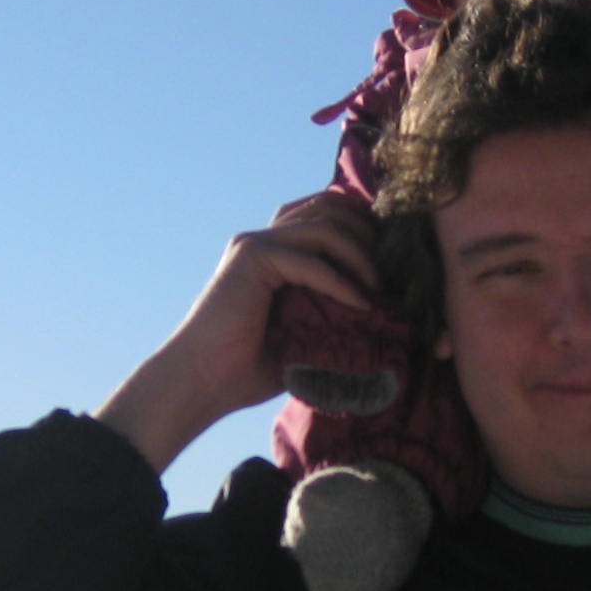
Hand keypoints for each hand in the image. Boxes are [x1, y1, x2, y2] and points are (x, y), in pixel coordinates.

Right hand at [95, 192, 380, 472]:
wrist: (201, 383)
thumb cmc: (245, 369)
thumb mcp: (301, 332)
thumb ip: (328, 311)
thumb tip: (378, 313)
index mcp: (272, 252)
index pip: (324, 213)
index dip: (361, 228)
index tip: (389, 263)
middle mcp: (261, 239)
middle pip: (328, 207)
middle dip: (367, 232)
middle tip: (389, 272)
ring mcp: (254, 245)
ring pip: (324, 225)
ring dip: (360, 254)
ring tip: (378, 288)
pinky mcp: (252, 259)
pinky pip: (310, 260)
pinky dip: (340, 281)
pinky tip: (361, 304)